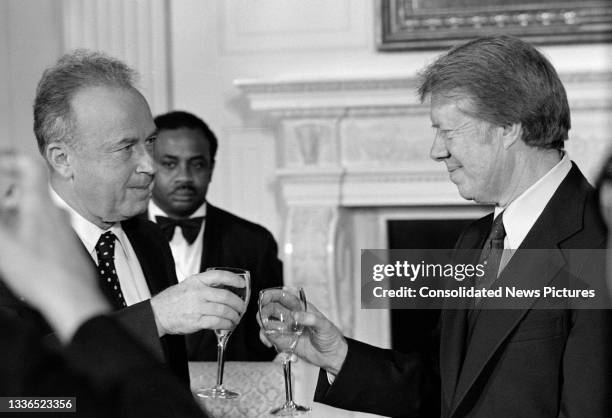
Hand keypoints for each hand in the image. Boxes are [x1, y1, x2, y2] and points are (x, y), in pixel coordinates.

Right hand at [0, 154, 108, 341]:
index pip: (29, 166)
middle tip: (3, 221)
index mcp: (39, 206)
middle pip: (28, 193)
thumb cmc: (40, 274)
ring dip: (18, 218)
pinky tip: (25, 252)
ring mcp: (64, 227)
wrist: (73, 298)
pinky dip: (30, 232)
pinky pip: (45, 228)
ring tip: (10, 241)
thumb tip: (1, 204)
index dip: (10, 159)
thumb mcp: (4, 244)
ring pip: (36, 212)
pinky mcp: (67, 243)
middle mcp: (56, 212)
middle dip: (7, 200)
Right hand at [150, 270, 246, 335]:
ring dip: (234, 316)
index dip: (233, 279)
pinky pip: (217, 322)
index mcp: (197, 281)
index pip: (219, 276)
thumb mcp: (189, 284)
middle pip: (225, 296)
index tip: (242, 283)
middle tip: (242, 307)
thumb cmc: (173, 299)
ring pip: (223, 310)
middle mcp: (198, 292)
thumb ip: (205, 284)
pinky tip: (228, 325)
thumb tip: (226, 287)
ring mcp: (197, 307)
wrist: (157, 314)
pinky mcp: (196, 321)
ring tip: (236, 318)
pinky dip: (226, 324)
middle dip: (238, 303)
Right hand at [259, 301, 347, 374]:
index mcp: (301, 308)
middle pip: (271, 309)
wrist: (332, 356)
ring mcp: (287, 329)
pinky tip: (270, 343)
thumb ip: (310, 319)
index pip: (283, 297)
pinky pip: (271, 337)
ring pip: (268, 323)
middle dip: (264, 312)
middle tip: (264, 320)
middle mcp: (291, 316)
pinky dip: (267, 339)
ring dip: (264, 327)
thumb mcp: (324, 326)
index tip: (263, 298)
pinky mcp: (285, 341)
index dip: (272, 295)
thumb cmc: (331, 337)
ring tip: (271, 334)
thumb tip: (295, 315)